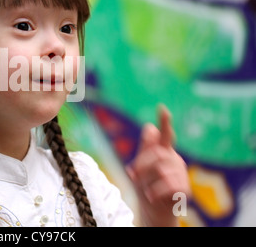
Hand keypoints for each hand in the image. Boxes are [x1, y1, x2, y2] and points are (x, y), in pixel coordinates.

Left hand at [126, 105, 190, 226]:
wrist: (153, 212)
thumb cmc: (147, 188)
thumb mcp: (141, 167)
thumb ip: (146, 149)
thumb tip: (149, 127)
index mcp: (164, 153)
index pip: (165, 135)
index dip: (164, 122)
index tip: (162, 107)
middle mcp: (175, 161)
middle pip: (156, 154)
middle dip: (141, 165)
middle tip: (133, 175)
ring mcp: (181, 174)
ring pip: (161, 170)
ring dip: (148, 181)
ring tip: (147, 190)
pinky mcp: (185, 189)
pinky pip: (168, 184)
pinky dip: (155, 191)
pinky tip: (151, 197)